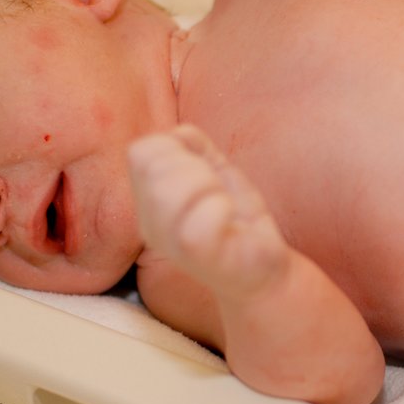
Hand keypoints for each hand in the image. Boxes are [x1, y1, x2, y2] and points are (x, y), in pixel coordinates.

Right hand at [128, 124, 289, 297]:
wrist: (262, 269)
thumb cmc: (236, 218)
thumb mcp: (213, 170)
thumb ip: (192, 145)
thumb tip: (178, 134)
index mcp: (148, 202)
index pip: (141, 151)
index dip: (175, 149)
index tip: (201, 172)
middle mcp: (151, 225)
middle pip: (158, 165)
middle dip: (197, 168)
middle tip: (216, 194)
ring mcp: (171, 241)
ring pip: (179, 187)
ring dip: (212, 188)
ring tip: (223, 209)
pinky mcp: (197, 253)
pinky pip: (208, 210)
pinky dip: (226, 209)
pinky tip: (231, 226)